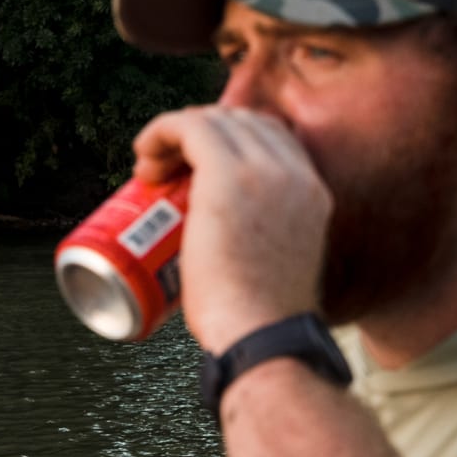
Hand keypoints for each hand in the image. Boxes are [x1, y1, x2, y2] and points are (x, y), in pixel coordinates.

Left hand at [131, 106, 331, 352]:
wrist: (263, 335)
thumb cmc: (259, 323)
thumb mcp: (278, 270)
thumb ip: (269, 249)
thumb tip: (235, 255)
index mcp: (313, 192)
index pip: (271, 137)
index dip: (227, 142)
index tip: (193, 169)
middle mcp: (294, 172)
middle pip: (241, 122)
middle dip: (199, 136)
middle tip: (167, 172)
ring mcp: (264, 169)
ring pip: (213, 121)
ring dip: (176, 136)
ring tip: (150, 172)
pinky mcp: (227, 173)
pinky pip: (188, 126)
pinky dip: (160, 131)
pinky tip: (143, 156)